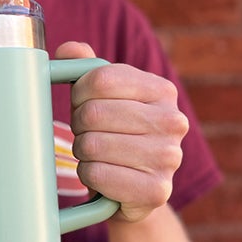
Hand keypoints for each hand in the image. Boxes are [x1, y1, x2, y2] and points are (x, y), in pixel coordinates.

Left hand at [61, 41, 188, 223]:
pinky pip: (97, 174)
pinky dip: (89, 176)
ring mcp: (169, 158)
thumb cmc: (112, 136)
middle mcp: (173, 121)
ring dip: (82, 153)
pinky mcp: (156, 190)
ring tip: (95, 156)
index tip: (80, 105)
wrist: (130, 192)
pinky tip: (102, 176)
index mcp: (162, 90)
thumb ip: (85, 69)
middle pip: (93, 113)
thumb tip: (68, 50)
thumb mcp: (101, 98)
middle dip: (78, 126)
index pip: (101, 79)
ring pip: (92, 145)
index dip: (78, 94)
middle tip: (88, 134)